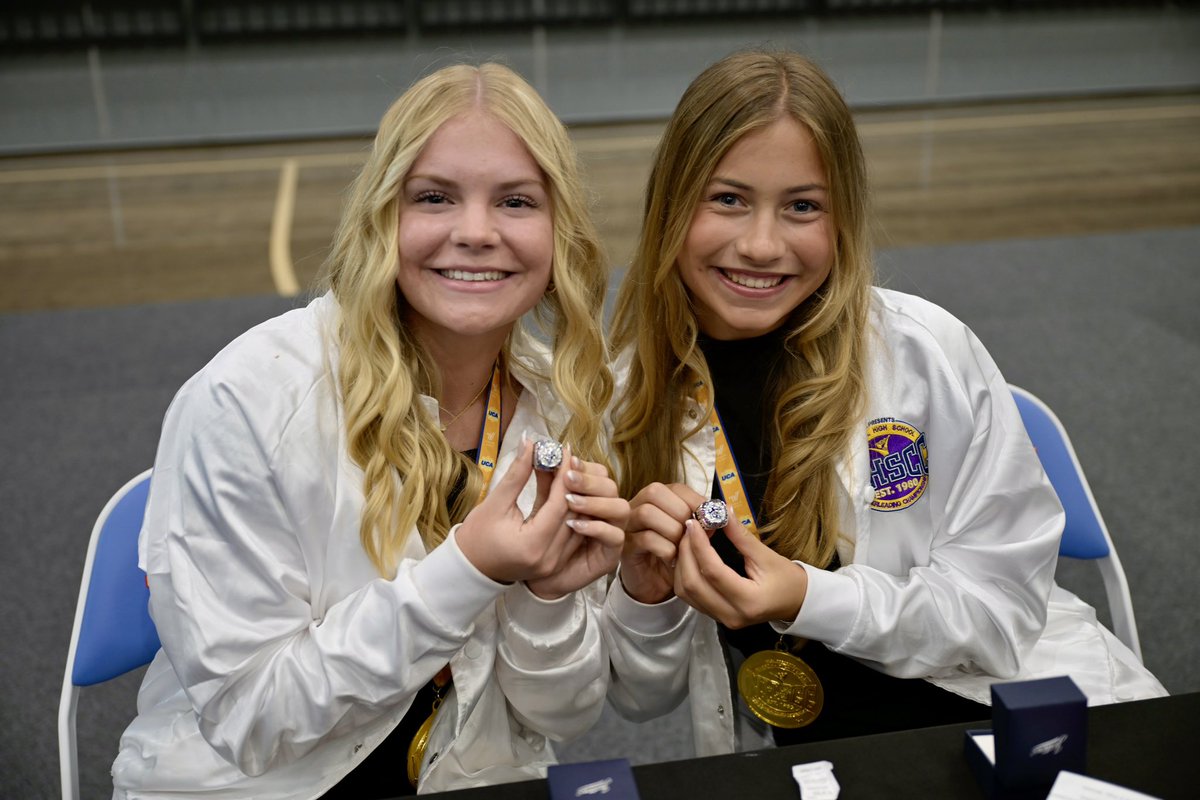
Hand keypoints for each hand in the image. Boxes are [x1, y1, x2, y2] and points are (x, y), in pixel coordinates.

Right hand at [455, 440, 623, 597]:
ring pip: (577, 526)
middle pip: (572, 515)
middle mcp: (548, 558)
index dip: (564, 476)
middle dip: (572, 484)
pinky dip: (571, 514)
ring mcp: (553, 564)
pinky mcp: (555, 564)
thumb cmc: (476, 536)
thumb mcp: (494, 503)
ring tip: (568, 474)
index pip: (558, 505)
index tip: (564, 452)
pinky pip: (572, 536)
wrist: (470, 567)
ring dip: (575, 499)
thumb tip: (529, 442)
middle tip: (568, 459)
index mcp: (532, 544)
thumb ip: (516, 474)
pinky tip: (566, 494)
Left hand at [525, 456, 627, 599]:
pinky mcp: (610, 556)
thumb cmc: (534, 540)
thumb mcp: (538, 504)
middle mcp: (604, 512)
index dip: (586, 466)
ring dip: (597, 502)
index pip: (600, 473)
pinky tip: (573, 524)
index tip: (566, 460)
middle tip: (567, 478)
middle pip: (613, 487)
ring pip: (622, 508)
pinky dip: (597, 527)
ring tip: (569, 501)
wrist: (532, 577)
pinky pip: (616, 537)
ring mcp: (610, 533)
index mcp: (590, 497)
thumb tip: (536, 447)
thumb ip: (544, 480)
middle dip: (591, 480)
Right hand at [619, 482, 704, 604]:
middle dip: (680, 512)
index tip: (708, 516)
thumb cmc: (674, 553)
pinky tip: (672, 558)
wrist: (657, 583)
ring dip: (672, 530)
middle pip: (655, 492)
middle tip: (691, 532)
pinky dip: (665, 548)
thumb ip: (702, 520)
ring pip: (647, 513)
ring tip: (681, 546)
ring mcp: (628, 525)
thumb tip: (718, 514)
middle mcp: (638, 505)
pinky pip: (645, 539)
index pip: (675, 487)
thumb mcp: (691, 534)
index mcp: (657, 498)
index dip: (694, 499)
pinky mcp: (626, 546)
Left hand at [673, 509, 808, 628]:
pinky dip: (684, 574)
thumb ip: (741, 535)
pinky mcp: (715, 616)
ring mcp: (721, 619)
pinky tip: (689, 556)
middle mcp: (731, 615)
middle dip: (686, 553)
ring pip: (686, 592)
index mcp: (748, 601)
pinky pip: (689, 597)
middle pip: (692, 584)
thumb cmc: (787, 579)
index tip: (693, 523)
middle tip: (689, 529)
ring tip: (689, 540)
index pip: (712, 571)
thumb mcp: (767, 555)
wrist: (796, 603)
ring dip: (681, 564)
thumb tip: (722, 511)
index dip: (699, 545)